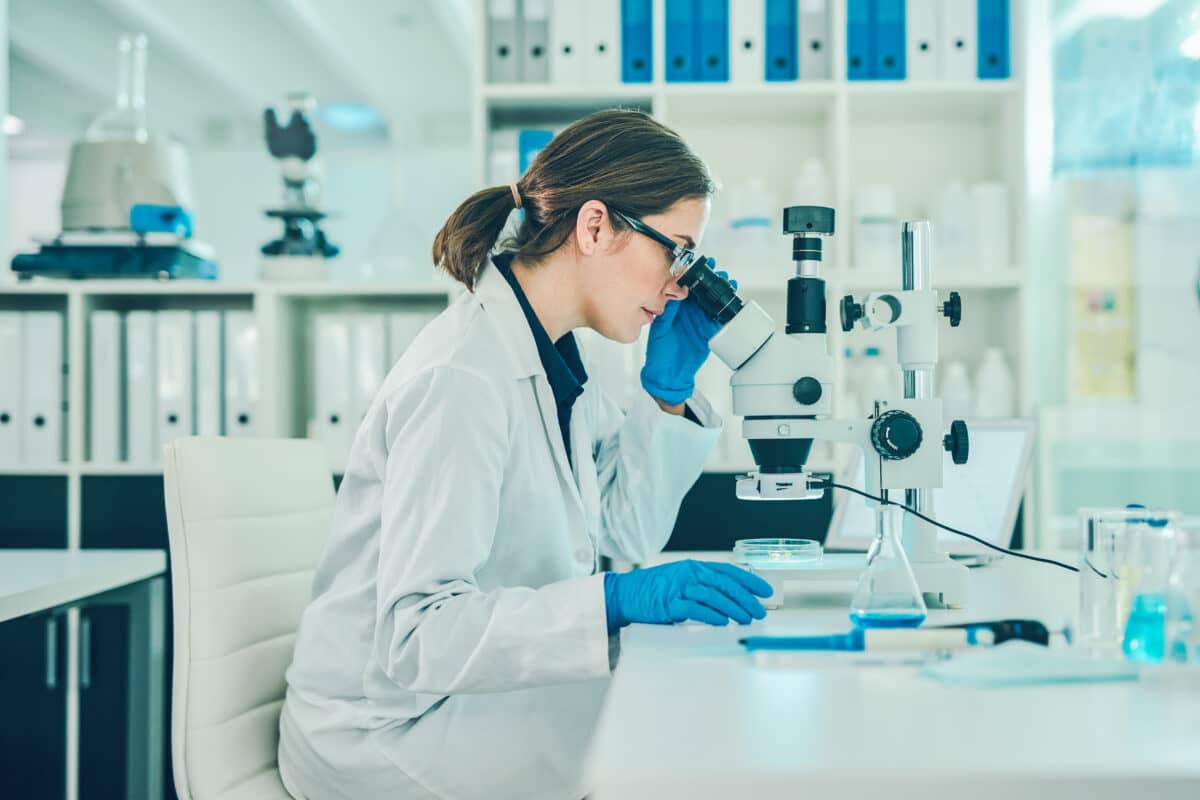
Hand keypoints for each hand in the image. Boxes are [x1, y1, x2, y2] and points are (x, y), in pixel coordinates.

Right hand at [603, 559, 772, 631]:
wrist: (625, 594)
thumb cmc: (655, 590)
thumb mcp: (681, 581)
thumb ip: (704, 586)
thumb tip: (733, 599)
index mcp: (694, 566)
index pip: (728, 571)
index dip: (749, 581)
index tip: (764, 592)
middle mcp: (689, 573)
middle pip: (724, 584)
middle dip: (746, 598)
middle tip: (759, 611)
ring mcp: (678, 587)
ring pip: (713, 595)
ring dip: (733, 608)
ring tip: (746, 619)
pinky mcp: (669, 603)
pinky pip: (695, 608)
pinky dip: (711, 615)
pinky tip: (723, 622)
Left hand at [640, 262, 737, 404]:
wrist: (669, 374)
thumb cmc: (660, 352)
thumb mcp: (660, 328)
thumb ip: (668, 311)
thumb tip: (674, 293)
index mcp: (676, 307)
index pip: (686, 286)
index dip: (694, 275)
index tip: (700, 267)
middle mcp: (689, 312)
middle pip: (703, 291)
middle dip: (712, 280)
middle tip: (719, 272)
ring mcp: (700, 321)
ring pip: (714, 302)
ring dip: (722, 292)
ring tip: (728, 283)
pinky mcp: (710, 331)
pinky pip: (720, 318)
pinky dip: (727, 310)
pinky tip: (731, 302)